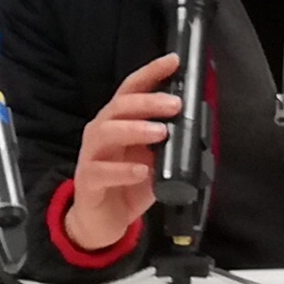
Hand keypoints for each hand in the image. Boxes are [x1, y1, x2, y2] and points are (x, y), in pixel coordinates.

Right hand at [62, 53, 182, 253]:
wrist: (101, 222)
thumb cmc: (127, 185)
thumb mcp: (152, 160)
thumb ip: (167, 144)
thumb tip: (194, 129)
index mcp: (118, 122)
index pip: (132, 90)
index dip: (151, 73)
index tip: (173, 61)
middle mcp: (101, 133)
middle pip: (119, 106)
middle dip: (148, 102)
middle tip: (175, 104)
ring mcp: (91, 156)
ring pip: (106, 132)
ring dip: (135, 129)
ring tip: (160, 133)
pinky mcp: (88, 182)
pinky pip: (102, 171)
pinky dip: (123, 171)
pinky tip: (142, 171)